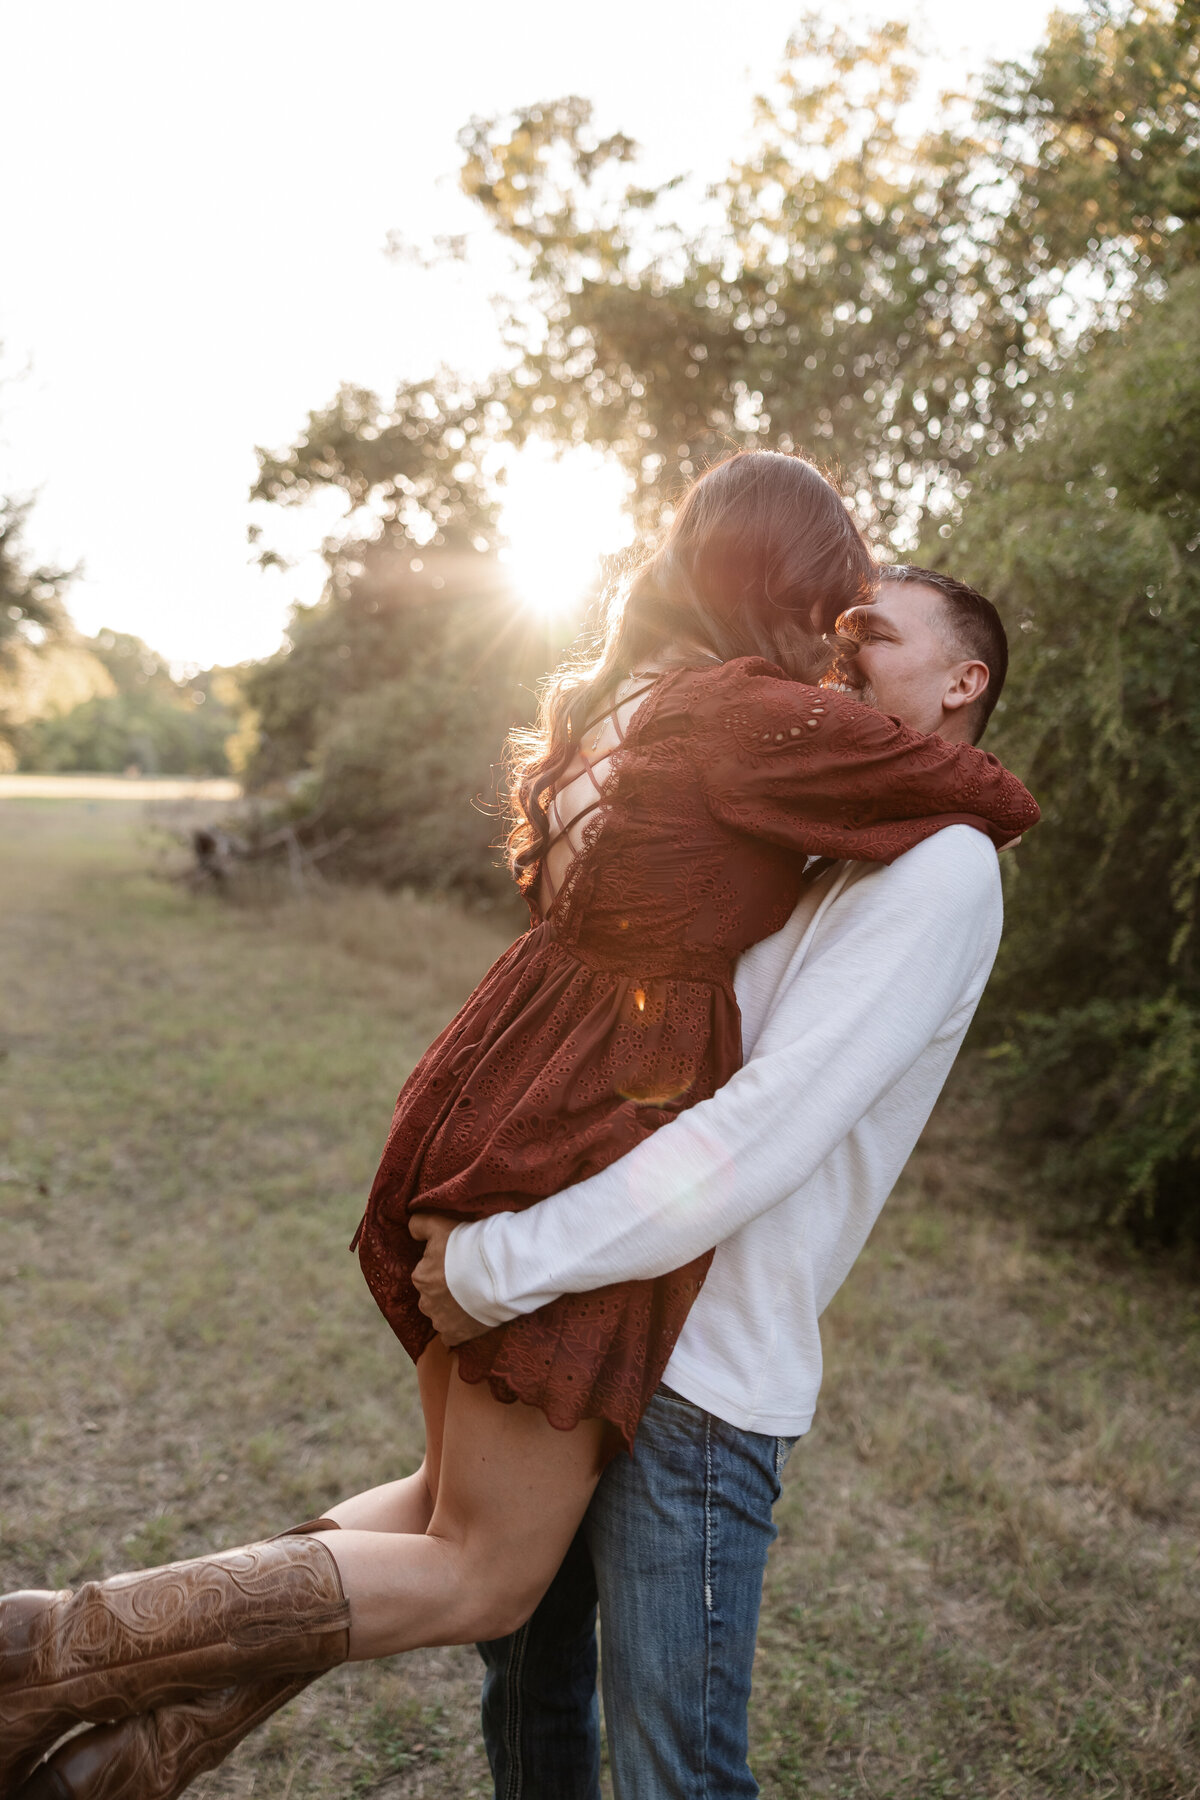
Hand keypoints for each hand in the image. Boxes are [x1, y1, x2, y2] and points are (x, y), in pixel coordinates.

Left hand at [409, 1214, 490, 1345]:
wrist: (498, 1272)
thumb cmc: (468, 1246)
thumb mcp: (440, 1225)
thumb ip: (419, 1225)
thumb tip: (410, 1229)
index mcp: (420, 1277)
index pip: (427, 1274)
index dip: (444, 1268)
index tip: (460, 1264)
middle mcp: (425, 1302)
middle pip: (432, 1297)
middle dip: (446, 1291)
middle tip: (468, 1280)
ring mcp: (440, 1321)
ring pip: (441, 1316)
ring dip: (452, 1310)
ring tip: (474, 1298)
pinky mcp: (456, 1335)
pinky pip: (451, 1336)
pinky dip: (459, 1329)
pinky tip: (472, 1318)